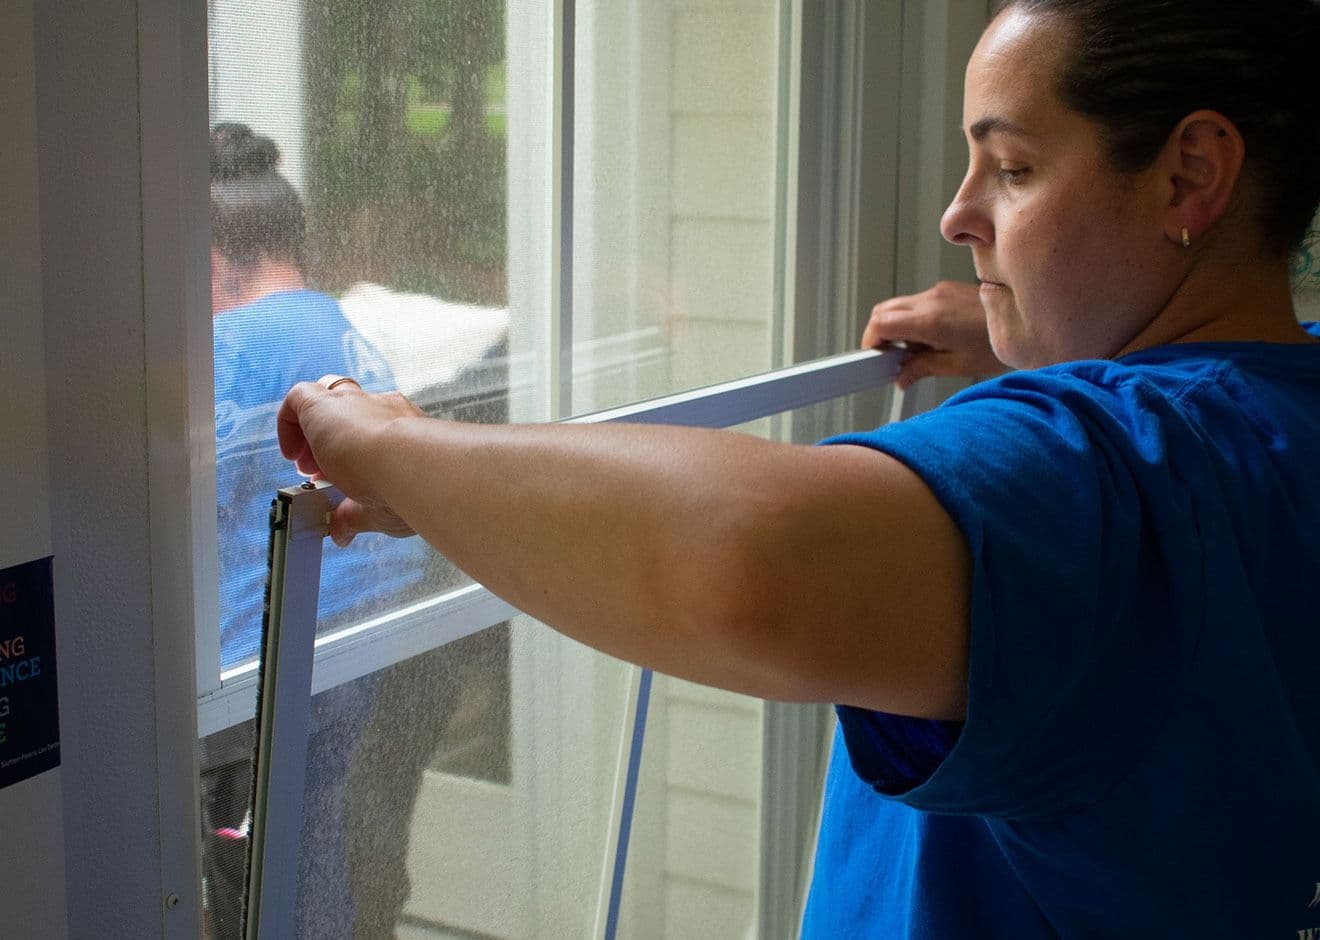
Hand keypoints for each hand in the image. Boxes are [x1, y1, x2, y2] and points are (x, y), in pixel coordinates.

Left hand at [277, 376, 424, 545]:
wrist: (414, 466)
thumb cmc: (412, 489)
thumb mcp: (379, 510)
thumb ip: (356, 517)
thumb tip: (342, 532)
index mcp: (405, 431)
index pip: (375, 429)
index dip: (353, 453)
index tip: (343, 479)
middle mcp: (382, 410)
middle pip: (350, 408)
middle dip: (333, 439)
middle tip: (325, 471)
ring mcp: (354, 403)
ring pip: (326, 397)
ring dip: (312, 431)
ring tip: (307, 464)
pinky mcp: (322, 404)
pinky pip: (298, 397)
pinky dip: (288, 422)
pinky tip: (291, 453)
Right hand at [861, 281, 1005, 388]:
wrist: (1027, 319)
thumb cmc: (996, 343)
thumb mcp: (956, 365)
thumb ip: (921, 369)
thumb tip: (903, 376)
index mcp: (930, 321)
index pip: (880, 323)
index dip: (871, 341)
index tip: (875, 357)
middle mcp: (931, 300)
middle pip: (883, 311)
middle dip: (879, 334)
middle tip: (891, 356)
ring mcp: (938, 291)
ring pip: (897, 305)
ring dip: (896, 326)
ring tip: (915, 348)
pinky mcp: (945, 289)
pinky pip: (916, 302)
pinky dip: (912, 318)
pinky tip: (929, 337)